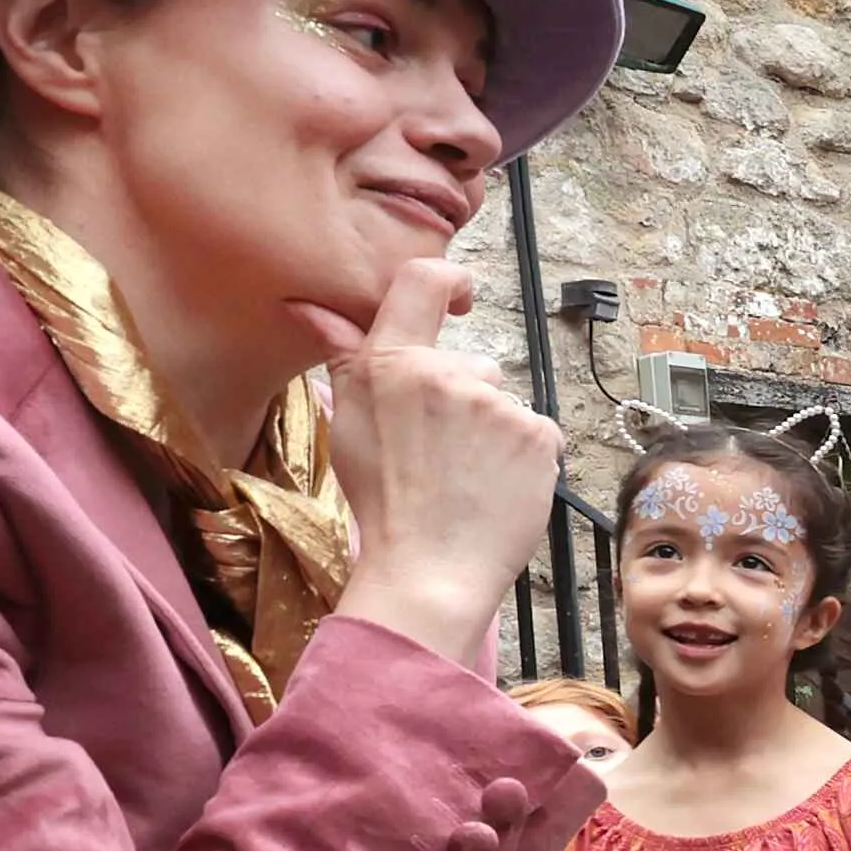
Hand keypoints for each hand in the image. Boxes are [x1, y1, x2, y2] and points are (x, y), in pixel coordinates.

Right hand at [297, 256, 564, 666]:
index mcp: (392, 365)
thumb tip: (311, 306)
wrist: (430, 571)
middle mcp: (446, 374)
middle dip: (464, 402)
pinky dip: (522, 458)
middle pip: (472, 366)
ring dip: (492, 433)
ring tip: (465, 479)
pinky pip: (536, 433)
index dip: (448, 280)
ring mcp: (498, 404)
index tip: (458, 297)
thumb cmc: (384, 502)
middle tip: (439, 455)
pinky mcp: (539, 433)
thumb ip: (342, 358)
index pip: (422, 282)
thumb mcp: (349, 426)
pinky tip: (495, 489)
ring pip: (503, 405)